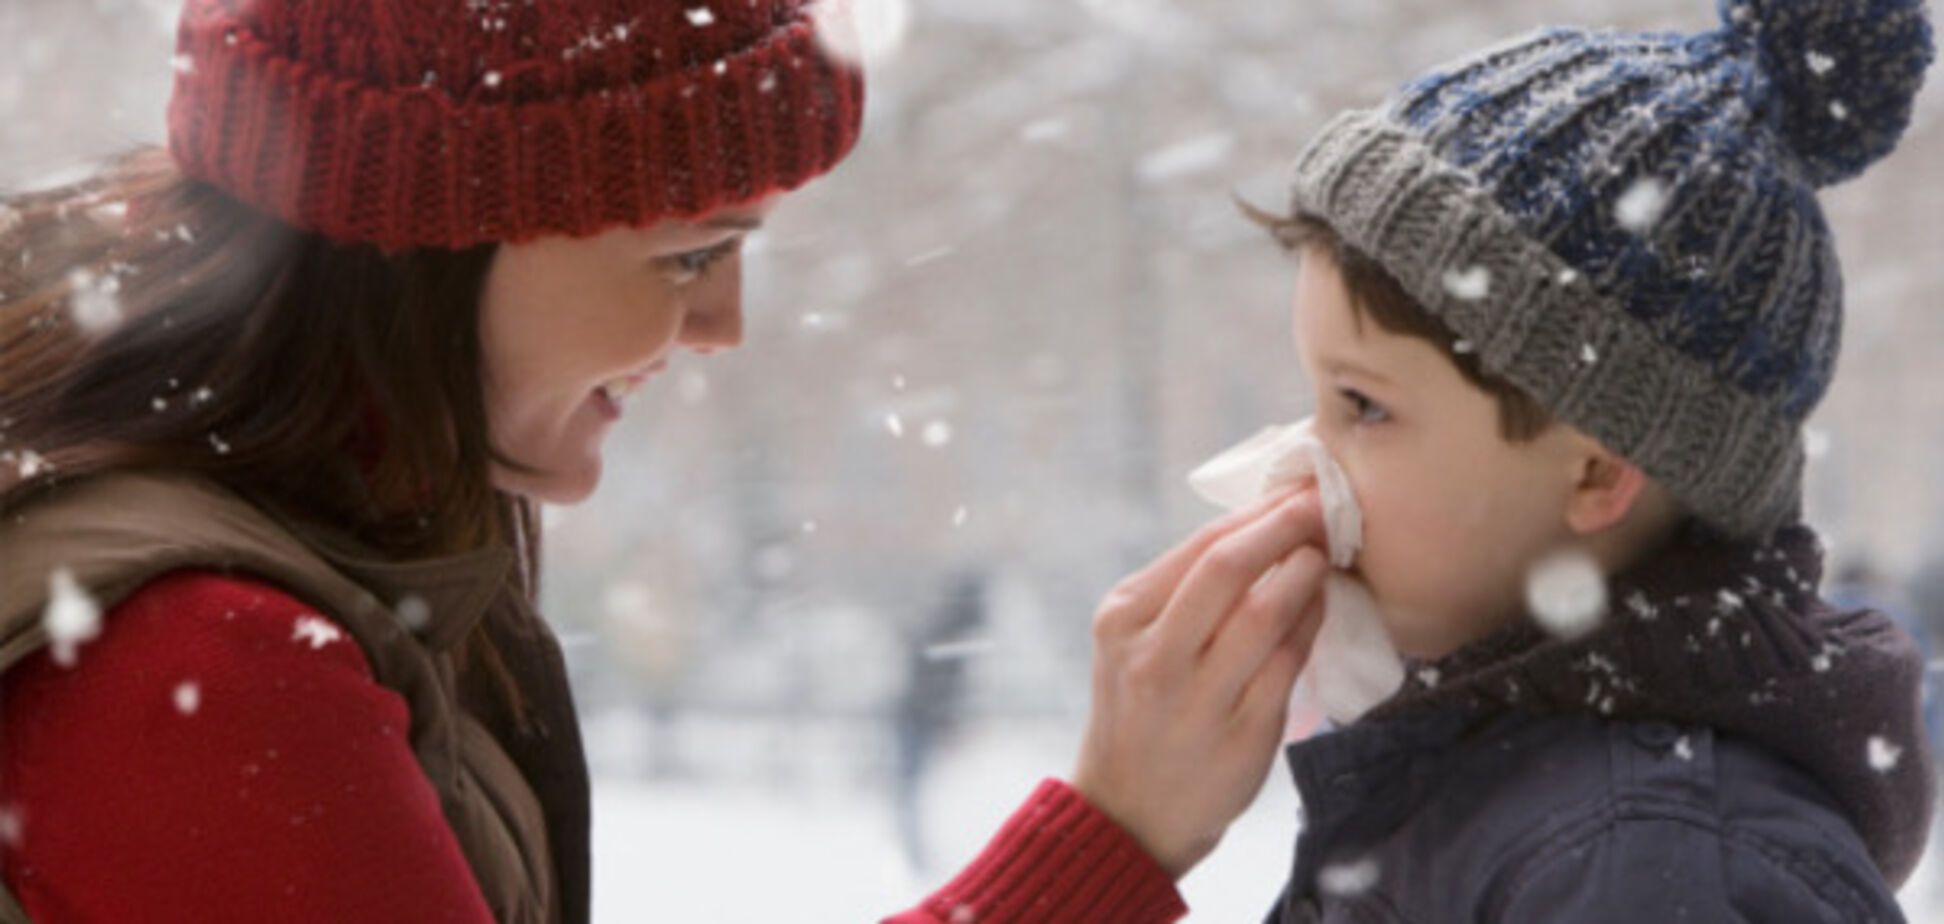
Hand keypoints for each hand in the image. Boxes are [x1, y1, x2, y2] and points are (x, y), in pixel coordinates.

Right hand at [1072, 488, 1329, 877]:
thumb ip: (1183, 590)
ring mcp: (1198, 699)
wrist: (1130, 810)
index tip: (1297, 492)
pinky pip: (1290, 664)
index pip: (1200, 546)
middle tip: (1322, 506)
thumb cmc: (1142, 708)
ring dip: (1306, 574)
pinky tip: (1322, 607)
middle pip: (1229, 568)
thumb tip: (1261, 525)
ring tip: (1324, 555)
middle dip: (1286, 527)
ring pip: (1266, 614)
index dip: (1259, 514)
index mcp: (1123, 618)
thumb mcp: (1133, 641)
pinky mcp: (1241, 735)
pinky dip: (1312, 625)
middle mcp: (1154, 655)